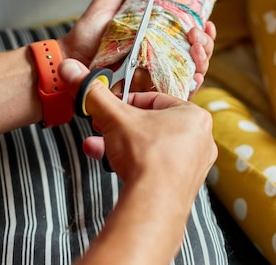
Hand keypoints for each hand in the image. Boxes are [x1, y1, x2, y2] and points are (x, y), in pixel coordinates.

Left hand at [59, 0, 215, 95]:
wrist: (71, 62)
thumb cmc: (86, 36)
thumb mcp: (108, 4)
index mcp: (155, 41)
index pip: (188, 39)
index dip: (203, 33)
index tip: (206, 22)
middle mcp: (159, 60)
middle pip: (196, 56)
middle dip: (206, 45)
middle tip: (199, 33)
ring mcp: (156, 79)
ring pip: (193, 73)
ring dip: (203, 60)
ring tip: (197, 47)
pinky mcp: (150, 94)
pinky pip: (178, 93)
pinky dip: (193, 84)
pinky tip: (196, 74)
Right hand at [59, 58, 216, 186]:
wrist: (154, 203)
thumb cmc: (146, 157)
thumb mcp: (115, 117)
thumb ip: (94, 93)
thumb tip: (76, 72)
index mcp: (194, 115)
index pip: (155, 100)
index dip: (126, 102)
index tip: (110, 107)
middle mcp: (200, 139)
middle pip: (151, 125)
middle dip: (120, 127)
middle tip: (103, 127)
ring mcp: (193, 165)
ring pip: (151, 147)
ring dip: (122, 146)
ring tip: (101, 147)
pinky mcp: (183, 186)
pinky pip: (156, 167)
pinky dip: (135, 165)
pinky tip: (113, 166)